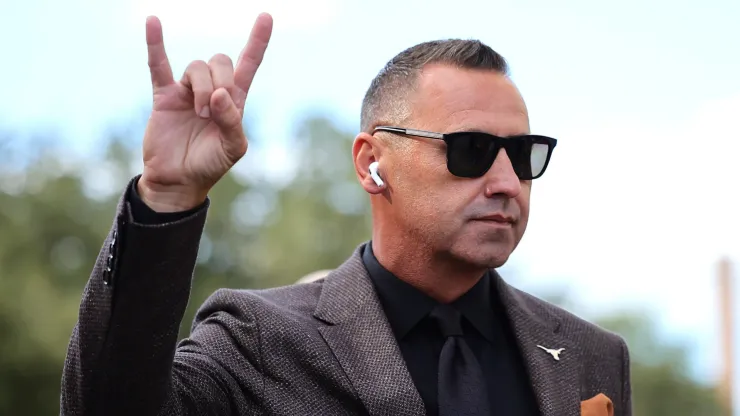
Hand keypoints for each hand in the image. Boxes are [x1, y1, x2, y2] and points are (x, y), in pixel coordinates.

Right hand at [137, 13, 272, 211]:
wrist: (178, 181)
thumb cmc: (210, 165)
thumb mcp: (232, 148)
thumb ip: (232, 121)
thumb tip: (218, 93)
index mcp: (234, 100)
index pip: (248, 64)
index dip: (257, 41)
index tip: (266, 17)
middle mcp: (212, 90)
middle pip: (220, 61)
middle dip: (219, 80)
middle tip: (212, 111)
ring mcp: (187, 91)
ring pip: (196, 66)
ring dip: (200, 88)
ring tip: (199, 114)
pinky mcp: (164, 96)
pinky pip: (158, 65)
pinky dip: (155, 43)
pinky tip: (153, 22)